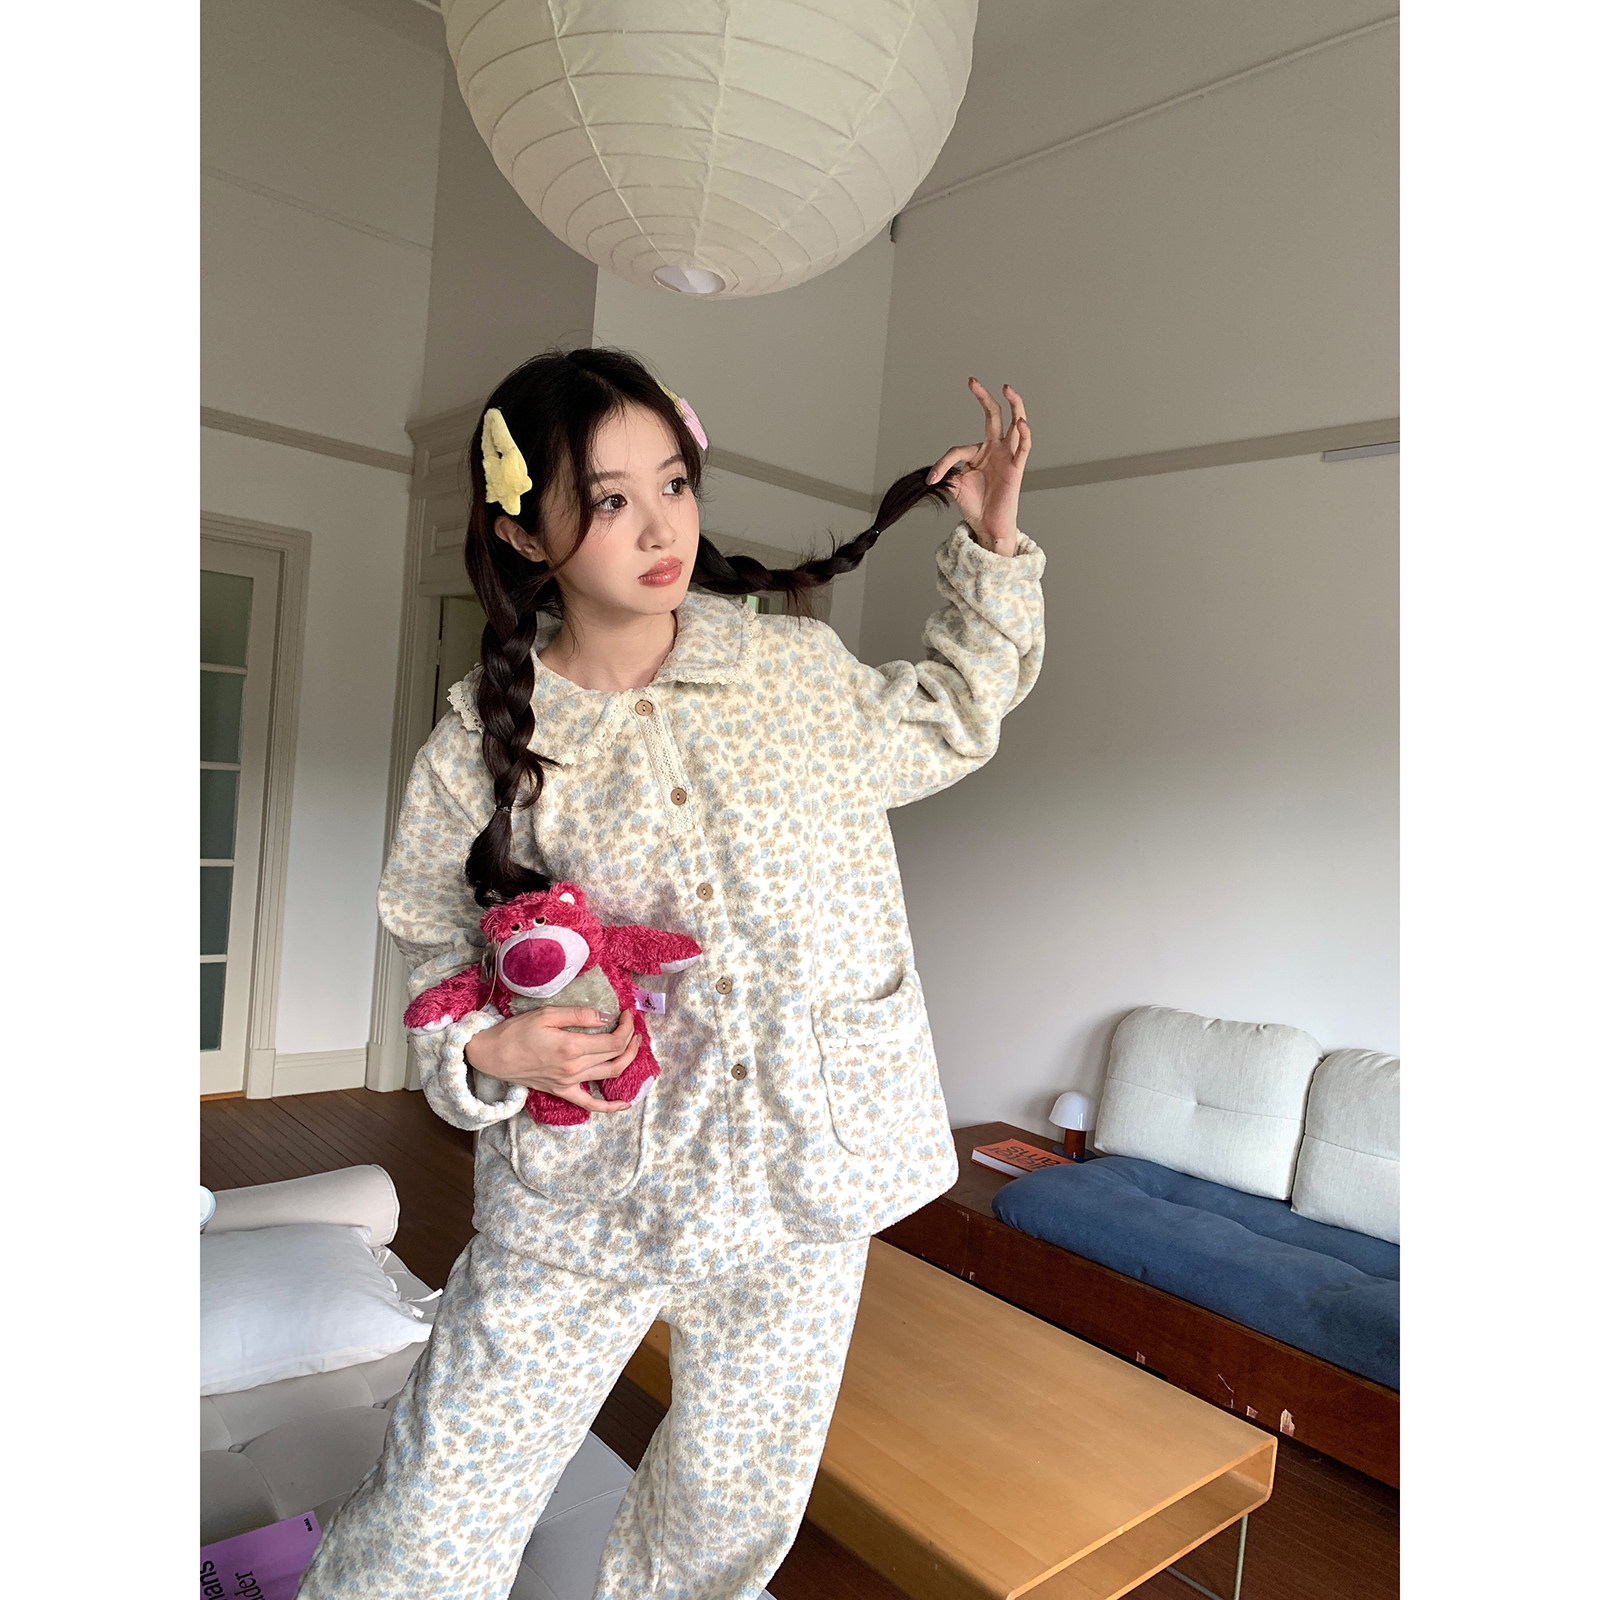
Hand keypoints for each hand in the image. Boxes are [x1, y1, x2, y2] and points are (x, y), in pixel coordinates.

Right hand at [464, 1007, 640, 1115]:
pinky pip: (590, 1104)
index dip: (627, 1027)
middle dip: (630, 1039)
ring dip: (627, 1060)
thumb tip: (607, 1017)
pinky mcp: (562, 1091)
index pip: (614, 1041)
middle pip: (616, 1056)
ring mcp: (569, 1083)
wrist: (492, 1055)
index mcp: (572, 1048)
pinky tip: (625, 1104)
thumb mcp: (547, 1014)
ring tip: (632, 1045)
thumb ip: (579, 1015)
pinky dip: (610, 1106)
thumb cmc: (517, 1031)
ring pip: (610, 1075)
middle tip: (631, 1025)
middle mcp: (574, 1068)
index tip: (626, 1013)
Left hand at [925, 379, 1031, 555]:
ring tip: (1008, 389)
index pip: (958, 449)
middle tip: (972, 381)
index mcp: (979, 453)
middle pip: (993, 416)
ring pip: (1015, 425)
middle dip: (984, 398)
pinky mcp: (1016, 468)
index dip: (943, 464)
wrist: (987, 526)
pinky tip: (1021, 422)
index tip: (932, 479)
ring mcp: (1007, 457)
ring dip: (1014, 406)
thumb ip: (946, 474)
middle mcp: (994, 450)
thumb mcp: (955, 486)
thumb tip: (932, 473)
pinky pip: (1023, 448)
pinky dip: (1024, 434)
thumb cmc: (974, 506)